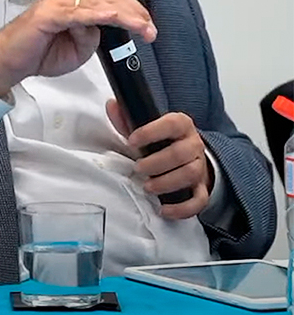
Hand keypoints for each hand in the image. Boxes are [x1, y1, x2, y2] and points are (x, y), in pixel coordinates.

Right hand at [0, 0, 155, 98]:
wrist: (8, 62)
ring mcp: (57, 2)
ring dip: (126, 16)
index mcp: (74, 0)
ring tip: (144, 28)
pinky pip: (80, 13)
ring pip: (100, 3)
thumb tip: (102, 27)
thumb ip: (92, 35)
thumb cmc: (37, 53)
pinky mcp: (49, 14)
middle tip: (151, 31)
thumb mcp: (78, 47)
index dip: (134, 10)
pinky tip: (114, 17)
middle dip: (136, 13)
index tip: (149, 27)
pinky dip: (99, 14)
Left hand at [106, 99, 210, 219]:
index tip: (132, 141)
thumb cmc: (162, 141)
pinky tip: (163, 209)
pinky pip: (199, 200)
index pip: (172, 124)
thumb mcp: (145, 127)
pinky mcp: (201, 187)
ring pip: (190, 175)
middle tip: (138, 168)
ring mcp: (199, 167)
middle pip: (181, 153)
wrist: (187, 155)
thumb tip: (112, 105)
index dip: (151, 132)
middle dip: (156, 163)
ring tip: (147, 187)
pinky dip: (182, 208)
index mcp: (181, 125)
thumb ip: (127, 119)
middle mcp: (193, 145)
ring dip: (166, 183)